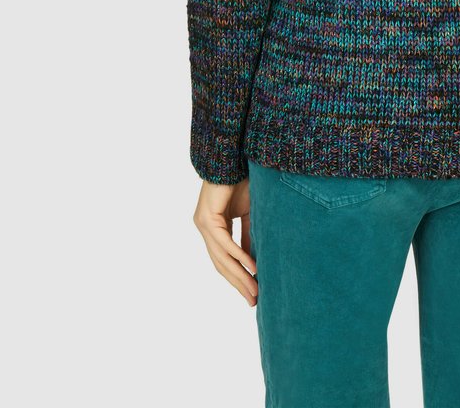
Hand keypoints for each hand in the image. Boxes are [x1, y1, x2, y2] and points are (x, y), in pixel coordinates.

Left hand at [193, 178, 257, 307]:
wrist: (234, 158)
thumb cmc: (242, 181)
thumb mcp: (250, 214)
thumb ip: (249, 236)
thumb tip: (256, 262)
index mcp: (214, 228)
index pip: (225, 261)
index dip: (238, 278)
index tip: (253, 294)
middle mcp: (206, 228)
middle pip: (221, 265)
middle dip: (239, 284)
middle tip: (254, 301)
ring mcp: (204, 224)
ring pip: (222, 258)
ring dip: (240, 276)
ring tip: (255, 290)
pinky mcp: (207, 218)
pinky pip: (224, 243)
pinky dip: (239, 256)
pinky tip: (252, 268)